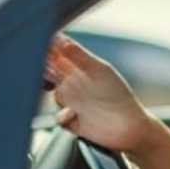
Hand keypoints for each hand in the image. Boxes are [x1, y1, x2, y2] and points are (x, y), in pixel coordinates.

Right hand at [44, 35, 154, 152]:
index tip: (42, 45)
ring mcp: (69, 100)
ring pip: (45, 93)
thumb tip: (61, 41)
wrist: (131, 127)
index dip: (47, 46)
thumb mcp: (101, 70)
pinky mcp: (70, 120)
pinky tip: (72, 113)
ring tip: (49, 85)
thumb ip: (80, 56)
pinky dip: (62, 116)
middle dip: (39, 66)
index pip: (56, 51)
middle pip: (45, 69)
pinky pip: (58, 117)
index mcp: (78, 67)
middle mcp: (70, 82)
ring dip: (44, 89)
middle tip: (43, 66)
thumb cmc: (120, 96)